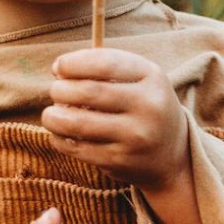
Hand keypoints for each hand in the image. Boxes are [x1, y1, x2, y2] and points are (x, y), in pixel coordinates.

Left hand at [41, 49, 190, 191]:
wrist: (171, 154)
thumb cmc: (142, 105)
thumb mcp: (138, 78)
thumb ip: (104, 67)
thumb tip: (58, 68)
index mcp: (152, 77)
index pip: (105, 63)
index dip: (73, 63)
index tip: (58, 67)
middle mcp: (148, 106)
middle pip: (89, 92)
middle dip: (61, 89)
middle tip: (56, 91)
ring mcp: (135, 136)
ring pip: (78, 123)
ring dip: (53, 117)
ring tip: (51, 114)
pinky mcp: (120, 161)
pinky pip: (78, 148)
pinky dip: (60, 139)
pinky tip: (60, 133)